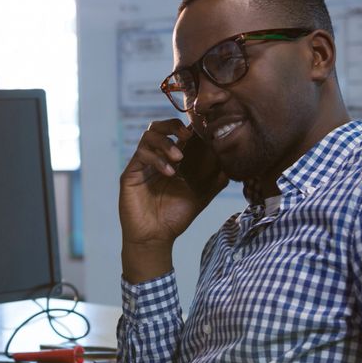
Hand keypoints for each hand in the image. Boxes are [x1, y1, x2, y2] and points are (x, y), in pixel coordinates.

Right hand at [119, 119, 226, 281]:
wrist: (156, 237)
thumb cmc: (176, 217)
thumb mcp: (203, 195)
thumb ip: (216, 178)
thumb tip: (231, 160)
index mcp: (172, 160)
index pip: (178, 133)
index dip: (189, 127)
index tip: (203, 129)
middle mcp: (156, 158)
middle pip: (159, 126)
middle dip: (174, 125)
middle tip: (187, 135)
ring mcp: (142, 165)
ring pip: (148, 135)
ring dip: (166, 142)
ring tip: (179, 158)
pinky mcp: (131, 173)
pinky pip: (141, 154)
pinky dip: (157, 159)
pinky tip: (169, 173)